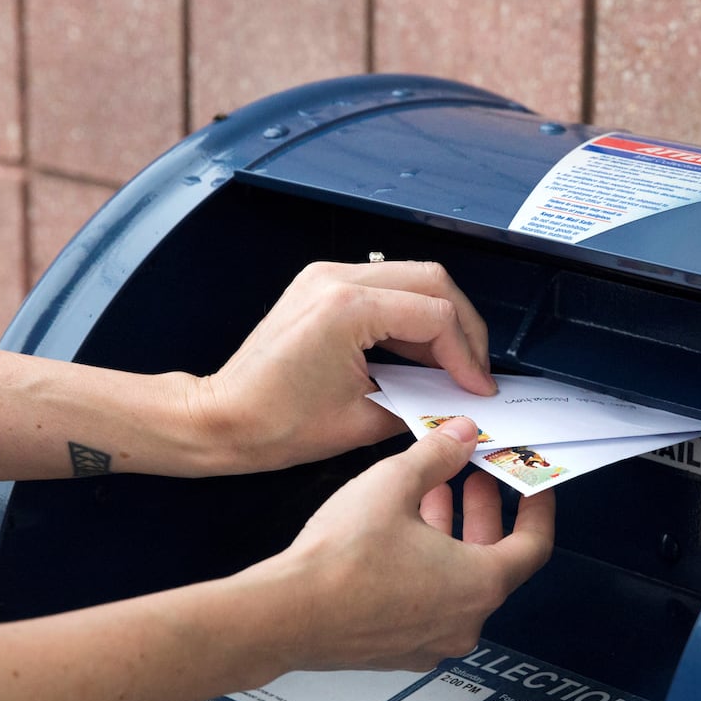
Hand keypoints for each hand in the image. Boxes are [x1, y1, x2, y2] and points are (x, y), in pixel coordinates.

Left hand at [190, 260, 496, 474]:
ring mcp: (326, 276)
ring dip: (439, 319)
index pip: (436, 317)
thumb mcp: (362, 422)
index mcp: (347, 309)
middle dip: (463, 328)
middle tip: (475, 370)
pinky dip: (410, 317)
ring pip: (412, 279)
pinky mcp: (321, 286)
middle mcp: (336, 279)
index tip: (478, 387)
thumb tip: (455, 400)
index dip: (467, 356)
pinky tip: (419, 354)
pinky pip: (384, 289)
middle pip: (433, 282)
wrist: (222, 418)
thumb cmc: (273, 424)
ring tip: (452, 364)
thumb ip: (419, 403)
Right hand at [264, 417, 554, 672]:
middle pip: (495, 563)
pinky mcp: (400, 651)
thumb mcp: (394, 484)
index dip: (537, 509)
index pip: (534, 545)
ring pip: (459, 583)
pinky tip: (398, 539)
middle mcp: (464, 620)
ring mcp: (432, 641)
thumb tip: (462, 436)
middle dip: (485, 516)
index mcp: (479, 583)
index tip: (533, 488)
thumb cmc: (340, 561)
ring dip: (451, 540)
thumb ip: (438, 455)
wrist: (286, 615)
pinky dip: (427, 570)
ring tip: (429, 498)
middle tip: (473, 481)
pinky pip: (430, 605)